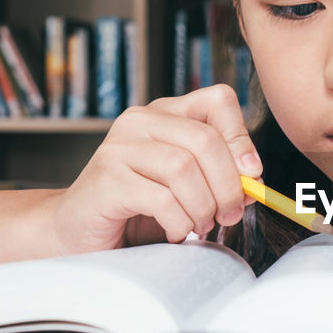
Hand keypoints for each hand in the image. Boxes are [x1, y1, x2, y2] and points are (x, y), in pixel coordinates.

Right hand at [45, 85, 263, 253]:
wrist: (78, 231)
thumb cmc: (138, 209)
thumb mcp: (188, 187)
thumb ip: (221, 177)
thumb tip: (254, 179)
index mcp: (165, 113)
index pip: (218, 100)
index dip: (242, 138)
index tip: (250, 176)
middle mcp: (140, 121)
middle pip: (206, 140)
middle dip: (228, 186)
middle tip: (229, 215)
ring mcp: (118, 147)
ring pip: (184, 169)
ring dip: (203, 208)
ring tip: (199, 226)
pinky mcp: (106, 179)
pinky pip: (161, 199)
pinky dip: (179, 223)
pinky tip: (175, 232)